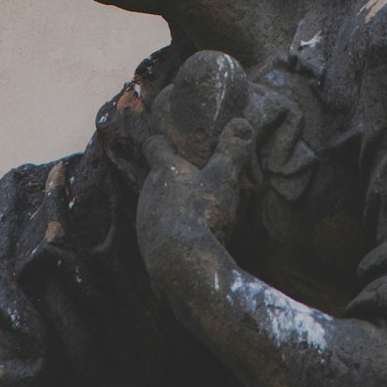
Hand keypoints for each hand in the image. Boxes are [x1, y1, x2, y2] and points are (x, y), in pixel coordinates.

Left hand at [136, 114, 255, 298]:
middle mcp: (148, 191)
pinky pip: (158, 231)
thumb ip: (232, 151)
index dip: (161, 142)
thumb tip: (242, 122)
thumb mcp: (224, 178)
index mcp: (164, 170)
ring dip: (171, 206)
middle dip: (172, 177)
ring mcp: (144, 219)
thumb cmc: (203, 213)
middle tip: (196, 181)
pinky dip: (170, 231)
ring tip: (195, 214)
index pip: (153, 145)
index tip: (170, 141)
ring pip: (156, 204)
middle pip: (156, 176)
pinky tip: (189, 240)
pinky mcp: (146, 245)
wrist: (181, 264)